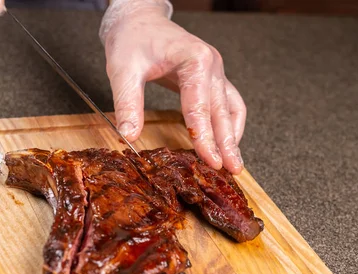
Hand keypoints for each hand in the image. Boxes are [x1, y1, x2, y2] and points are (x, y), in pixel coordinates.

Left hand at [101, 0, 245, 172]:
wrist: (138, 20)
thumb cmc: (132, 39)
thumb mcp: (123, 70)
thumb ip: (128, 103)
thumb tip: (129, 135)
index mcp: (195, 59)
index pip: (200, 107)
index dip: (205, 138)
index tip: (210, 161)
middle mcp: (212, 65)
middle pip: (222, 111)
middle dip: (227, 143)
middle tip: (230, 169)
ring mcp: (215, 71)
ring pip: (231, 109)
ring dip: (233, 136)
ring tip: (233, 163)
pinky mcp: (211, 78)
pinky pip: (228, 103)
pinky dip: (230, 124)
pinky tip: (227, 142)